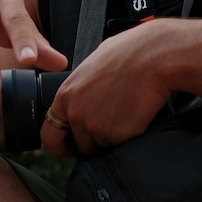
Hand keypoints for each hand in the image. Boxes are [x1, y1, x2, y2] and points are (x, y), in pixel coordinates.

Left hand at [40, 24, 171, 158]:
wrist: (152, 58)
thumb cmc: (128, 53)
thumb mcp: (92, 65)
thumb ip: (81, 87)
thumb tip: (84, 94)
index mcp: (66, 96)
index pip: (49, 134)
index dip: (59, 145)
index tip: (68, 148)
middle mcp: (76, 114)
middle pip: (79, 144)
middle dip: (91, 142)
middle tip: (107, 130)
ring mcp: (96, 127)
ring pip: (101, 146)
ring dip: (111, 138)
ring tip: (125, 115)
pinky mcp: (117, 135)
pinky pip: (120, 144)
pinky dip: (127, 136)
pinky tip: (135, 116)